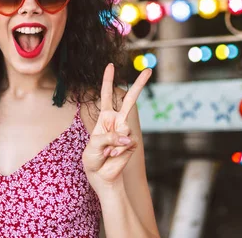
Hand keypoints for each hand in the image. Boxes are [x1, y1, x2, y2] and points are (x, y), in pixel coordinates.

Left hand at [83, 64, 150, 192]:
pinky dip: (118, 150)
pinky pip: (127, 143)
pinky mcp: (132, 143)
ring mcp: (126, 132)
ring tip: (106, 153)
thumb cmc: (92, 159)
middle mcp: (117, 121)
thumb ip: (108, 138)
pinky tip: (113, 157)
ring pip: (125, 128)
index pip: (106, 95)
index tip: (110, 65)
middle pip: (129, 100)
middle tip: (148, 69)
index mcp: (105, 117)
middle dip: (139, 85)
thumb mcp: (93, 146)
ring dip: (112, 143)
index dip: (108, 80)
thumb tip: (128, 138)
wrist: (101, 176)